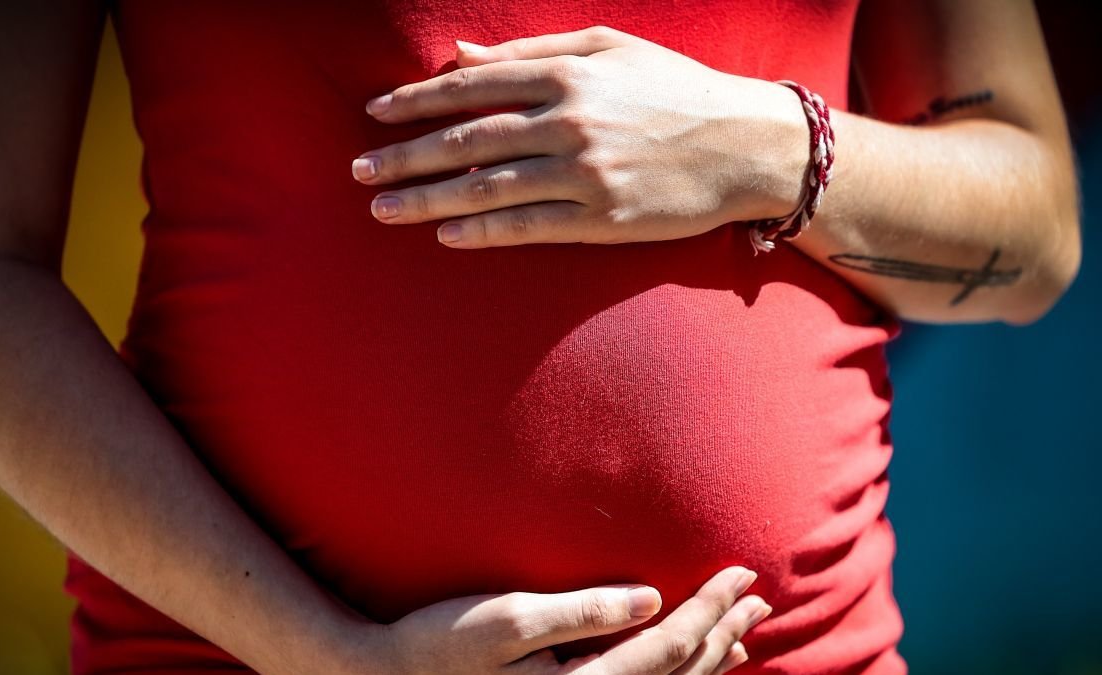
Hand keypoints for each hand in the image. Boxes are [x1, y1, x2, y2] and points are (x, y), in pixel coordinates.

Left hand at [351, 25, 809, 248]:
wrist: (749, 146)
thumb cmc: (677, 89)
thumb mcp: (610, 49)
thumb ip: (533, 52)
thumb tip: (460, 57)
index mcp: (568, 74)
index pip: (471, 86)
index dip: (416, 101)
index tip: (374, 115)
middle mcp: (570, 122)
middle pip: (466, 140)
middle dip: (405, 156)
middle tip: (358, 170)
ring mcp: (585, 174)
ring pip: (486, 187)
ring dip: (427, 200)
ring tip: (382, 209)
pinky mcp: (602, 219)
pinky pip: (528, 227)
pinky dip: (482, 232)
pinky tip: (446, 236)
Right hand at [364, 566, 770, 673]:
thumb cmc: (439, 642)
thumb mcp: (506, 619)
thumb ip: (582, 611)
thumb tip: (651, 599)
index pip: (670, 648)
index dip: (711, 607)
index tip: (742, 570)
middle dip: (722, 631)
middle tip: (759, 596)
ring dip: (708, 658)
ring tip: (740, 631)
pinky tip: (684, 661)